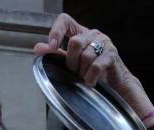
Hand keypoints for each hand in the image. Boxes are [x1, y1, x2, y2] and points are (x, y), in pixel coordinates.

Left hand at [34, 13, 153, 117]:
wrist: (115, 84)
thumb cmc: (93, 72)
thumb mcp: (73, 62)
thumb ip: (57, 55)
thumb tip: (38, 48)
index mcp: (81, 33)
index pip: (65, 20)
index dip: (57, 31)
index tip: (53, 46)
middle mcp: (93, 34)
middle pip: (75, 43)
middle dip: (71, 62)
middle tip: (74, 72)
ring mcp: (104, 43)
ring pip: (86, 56)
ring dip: (82, 72)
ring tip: (84, 79)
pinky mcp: (112, 55)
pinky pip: (96, 66)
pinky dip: (90, 77)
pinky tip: (90, 82)